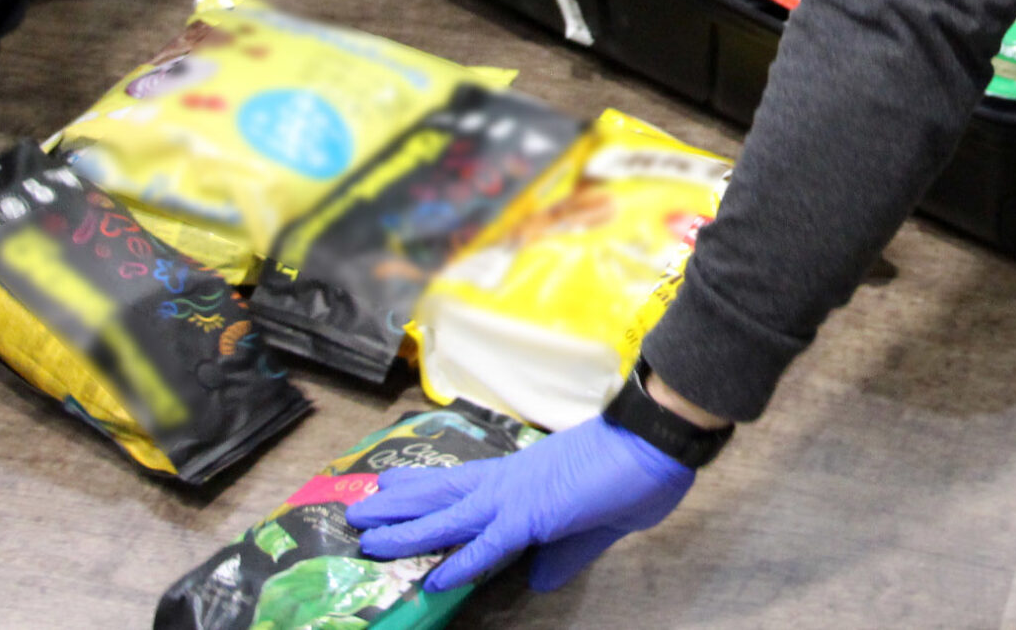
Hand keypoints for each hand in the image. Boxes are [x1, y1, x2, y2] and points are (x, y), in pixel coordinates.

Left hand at [349, 415, 693, 593]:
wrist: (658, 436)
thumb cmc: (635, 469)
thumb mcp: (595, 523)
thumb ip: (564, 551)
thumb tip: (539, 578)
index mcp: (524, 478)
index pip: (466, 486)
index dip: (427, 492)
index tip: (393, 491)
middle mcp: (512, 480)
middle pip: (444, 492)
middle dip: (399, 504)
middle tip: (357, 508)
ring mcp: (519, 494)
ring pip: (449, 512)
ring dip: (405, 524)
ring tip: (364, 531)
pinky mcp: (535, 513)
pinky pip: (489, 542)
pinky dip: (460, 559)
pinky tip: (432, 576)